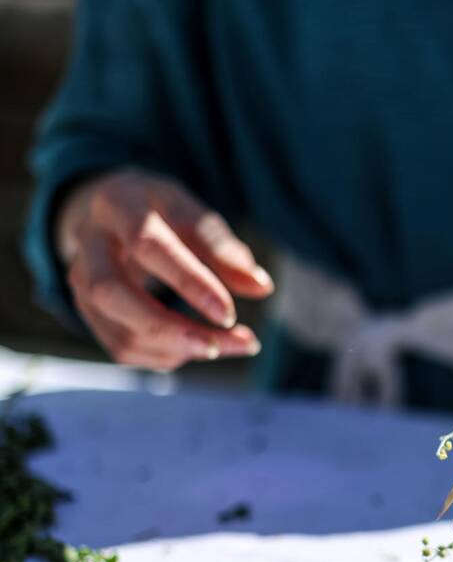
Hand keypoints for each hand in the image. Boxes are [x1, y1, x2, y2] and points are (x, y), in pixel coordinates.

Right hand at [58, 168, 273, 370]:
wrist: (107, 211)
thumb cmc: (160, 211)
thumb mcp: (192, 213)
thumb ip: (224, 249)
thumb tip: (262, 287)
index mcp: (119, 205)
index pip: (148, 246)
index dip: (190, 283)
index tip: (228, 314)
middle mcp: (89, 244)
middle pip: (114, 294)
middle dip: (170, 329)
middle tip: (220, 345)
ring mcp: (81, 281)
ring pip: (118, 329)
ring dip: (176, 349)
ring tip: (226, 346)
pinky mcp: (86, 311)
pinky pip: (122, 347)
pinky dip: (165, 356)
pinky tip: (198, 347)